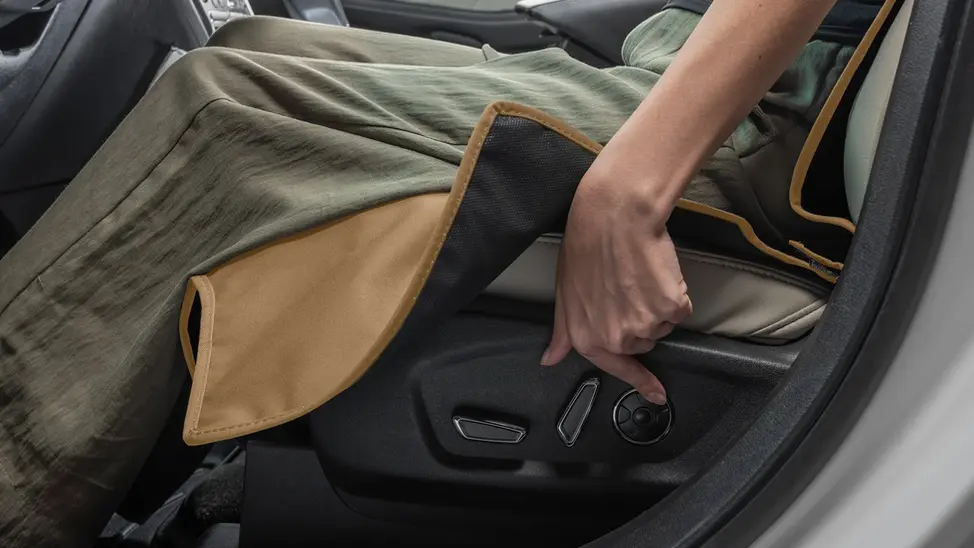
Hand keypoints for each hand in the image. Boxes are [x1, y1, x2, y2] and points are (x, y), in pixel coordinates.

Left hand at [540, 164, 691, 404]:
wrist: (614, 218)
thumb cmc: (586, 249)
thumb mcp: (565, 294)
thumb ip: (562, 333)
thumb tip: (550, 359)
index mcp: (588, 338)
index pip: (618, 368)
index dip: (640, 381)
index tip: (658, 393)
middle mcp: (617, 338)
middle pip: (642, 342)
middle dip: (639, 320)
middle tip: (628, 288)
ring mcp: (645, 325)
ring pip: (662, 325)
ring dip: (657, 306)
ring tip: (640, 276)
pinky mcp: (671, 308)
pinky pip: (681, 309)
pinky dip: (675, 294)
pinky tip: (657, 273)